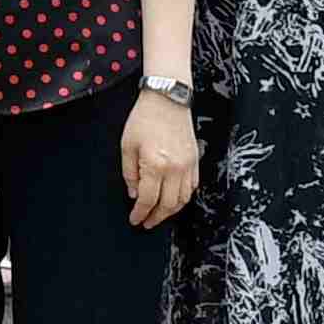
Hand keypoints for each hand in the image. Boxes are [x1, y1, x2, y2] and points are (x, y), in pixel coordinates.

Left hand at [119, 91, 199, 231]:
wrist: (168, 99)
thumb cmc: (144, 119)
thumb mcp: (127, 145)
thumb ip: (130, 173)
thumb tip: (134, 194)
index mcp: (155, 165)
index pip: (148, 199)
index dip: (140, 213)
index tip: (135, 220)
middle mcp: (175, 169)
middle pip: (168, 204)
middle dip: (156, 217)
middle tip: (146, 223)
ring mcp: (188, 165)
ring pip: (183, 199)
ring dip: (171, 211)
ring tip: (159, 215)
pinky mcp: (195, 160)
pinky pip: (192, 187)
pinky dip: (183, 198)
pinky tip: (173, 200)